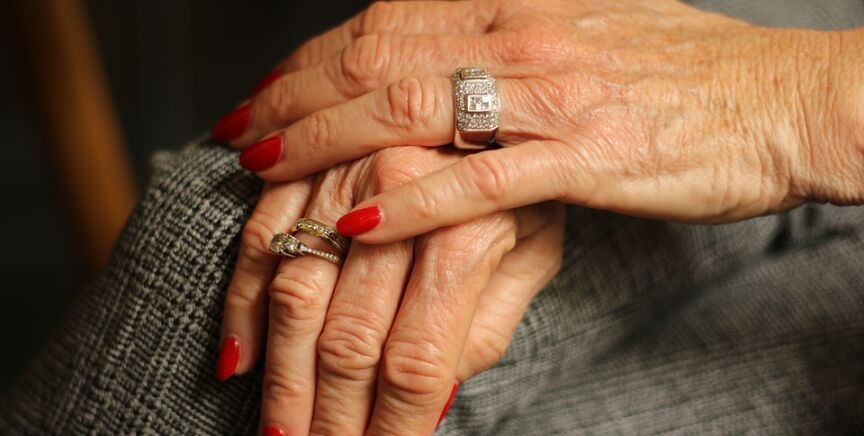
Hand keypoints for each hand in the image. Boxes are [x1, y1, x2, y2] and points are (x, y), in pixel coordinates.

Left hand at [213, 0, 860, 244]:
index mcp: (514, 0)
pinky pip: (476, 178)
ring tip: (265, 172)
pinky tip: (356, 222)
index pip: (383, 22)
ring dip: (325, 142)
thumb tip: (443, 52)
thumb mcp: (581, 30)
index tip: (266, 91)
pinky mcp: (584, 156)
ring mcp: (550, 94)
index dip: (311, 57)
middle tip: (238, 132)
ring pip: (409, 111)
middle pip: (375, 58)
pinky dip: (409, 201)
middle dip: (294, 97)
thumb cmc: (682, 72)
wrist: (777, 100)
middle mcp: (520, 34)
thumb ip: (505, 40)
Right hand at [216, 146, 564, 434]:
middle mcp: (402, 195)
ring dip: (278, 378)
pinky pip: (257, 239)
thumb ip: (483, 327)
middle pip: (348, 338)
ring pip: (294, 295)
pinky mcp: (307, 161)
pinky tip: (239, 359)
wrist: (494, 96)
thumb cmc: (521, 184)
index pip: (417, 359)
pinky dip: (241, 304)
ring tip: (274, 432)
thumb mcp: (534, 256)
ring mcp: (346, 172)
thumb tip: (426, 403)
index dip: (389, 428)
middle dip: (325, 417)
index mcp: (471, 226)